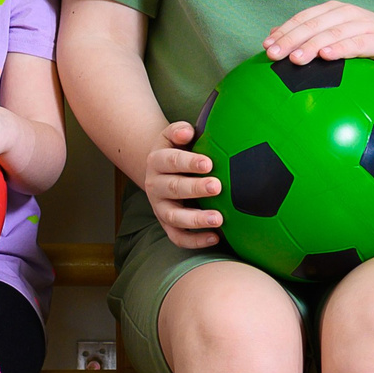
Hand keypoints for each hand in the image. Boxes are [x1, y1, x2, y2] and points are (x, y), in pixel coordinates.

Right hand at [143, 119, 225, 249]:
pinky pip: (178, 237)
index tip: (209, 163)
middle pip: (174, 188)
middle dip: (196, 188)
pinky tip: (216, 238)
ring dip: (196, 219)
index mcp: (157, 161)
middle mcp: (155, 185)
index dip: (189, 162)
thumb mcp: (173, 137)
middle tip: (217, 187)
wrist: (161, 170)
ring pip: (174, 217)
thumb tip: (187, 132)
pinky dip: (195, 241)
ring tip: (218, 219)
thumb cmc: (178, 150)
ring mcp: (160, 207)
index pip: (171, 161)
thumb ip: (179, 131)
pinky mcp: (167, 225)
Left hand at [261, 0, 373, 78]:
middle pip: (314, 25)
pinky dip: (341, 48)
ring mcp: (364, 24)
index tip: (265, 46)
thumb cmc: (369, 48)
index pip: (303, 19)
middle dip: (291, 39)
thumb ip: (311, 37)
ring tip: (295, 59)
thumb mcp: (338, 41)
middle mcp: (347, 13)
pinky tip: (326, 56)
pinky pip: (357, 43)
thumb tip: (273, 39)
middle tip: (273, 55)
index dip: (284, 31)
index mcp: (333, 11)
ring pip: (332, 33)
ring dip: (312, 45)